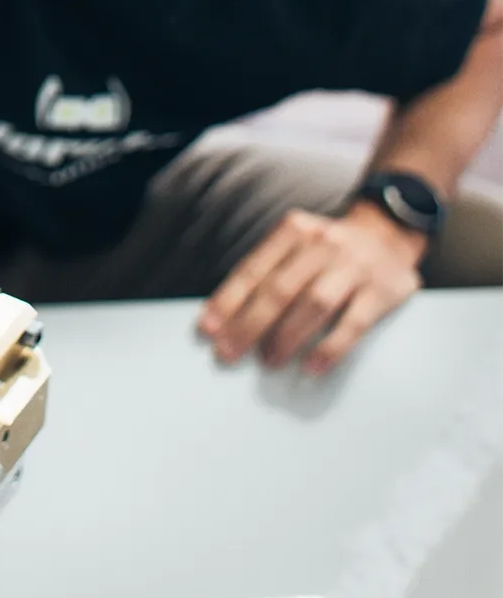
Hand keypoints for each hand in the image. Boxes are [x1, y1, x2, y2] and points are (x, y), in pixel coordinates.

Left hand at [197, 203, 425, 376]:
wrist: (390, 230)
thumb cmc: (329, 249)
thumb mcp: (297, 242)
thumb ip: (270, 270)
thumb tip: (230, 316)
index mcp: (293, 230)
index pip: (253, 268)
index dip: (228, 300)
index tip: (208, 329)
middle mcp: (321, 243)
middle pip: (279, 288)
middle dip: (249, 324)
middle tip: (228, 354)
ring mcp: (353, 266)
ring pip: (313, 304)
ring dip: (286, 336)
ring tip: (268, 361)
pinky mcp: (383, 290)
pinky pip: (353, 323)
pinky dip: (330, 348)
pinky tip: (311, 367)